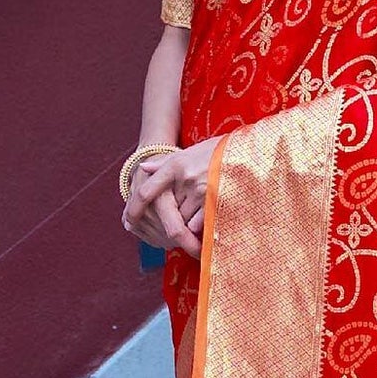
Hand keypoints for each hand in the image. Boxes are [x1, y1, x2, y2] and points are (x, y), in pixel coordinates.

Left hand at [123, 136, 217, 259]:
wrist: (249, 150)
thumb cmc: (218, 152)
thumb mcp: (190, 152)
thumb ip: (165, 163)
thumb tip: (142, 169)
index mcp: (176, 165)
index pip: (147, 190)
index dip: (134, 207)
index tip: (128, 220)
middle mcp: (185, 177)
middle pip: (164, 210)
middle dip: (166, 218)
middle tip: (169, 222)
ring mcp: (201, 190)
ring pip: (180, 219)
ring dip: (182, 224)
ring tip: (191, 221)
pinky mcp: (215, 201)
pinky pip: (197, 224)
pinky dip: (196, 227)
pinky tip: (202, 223)